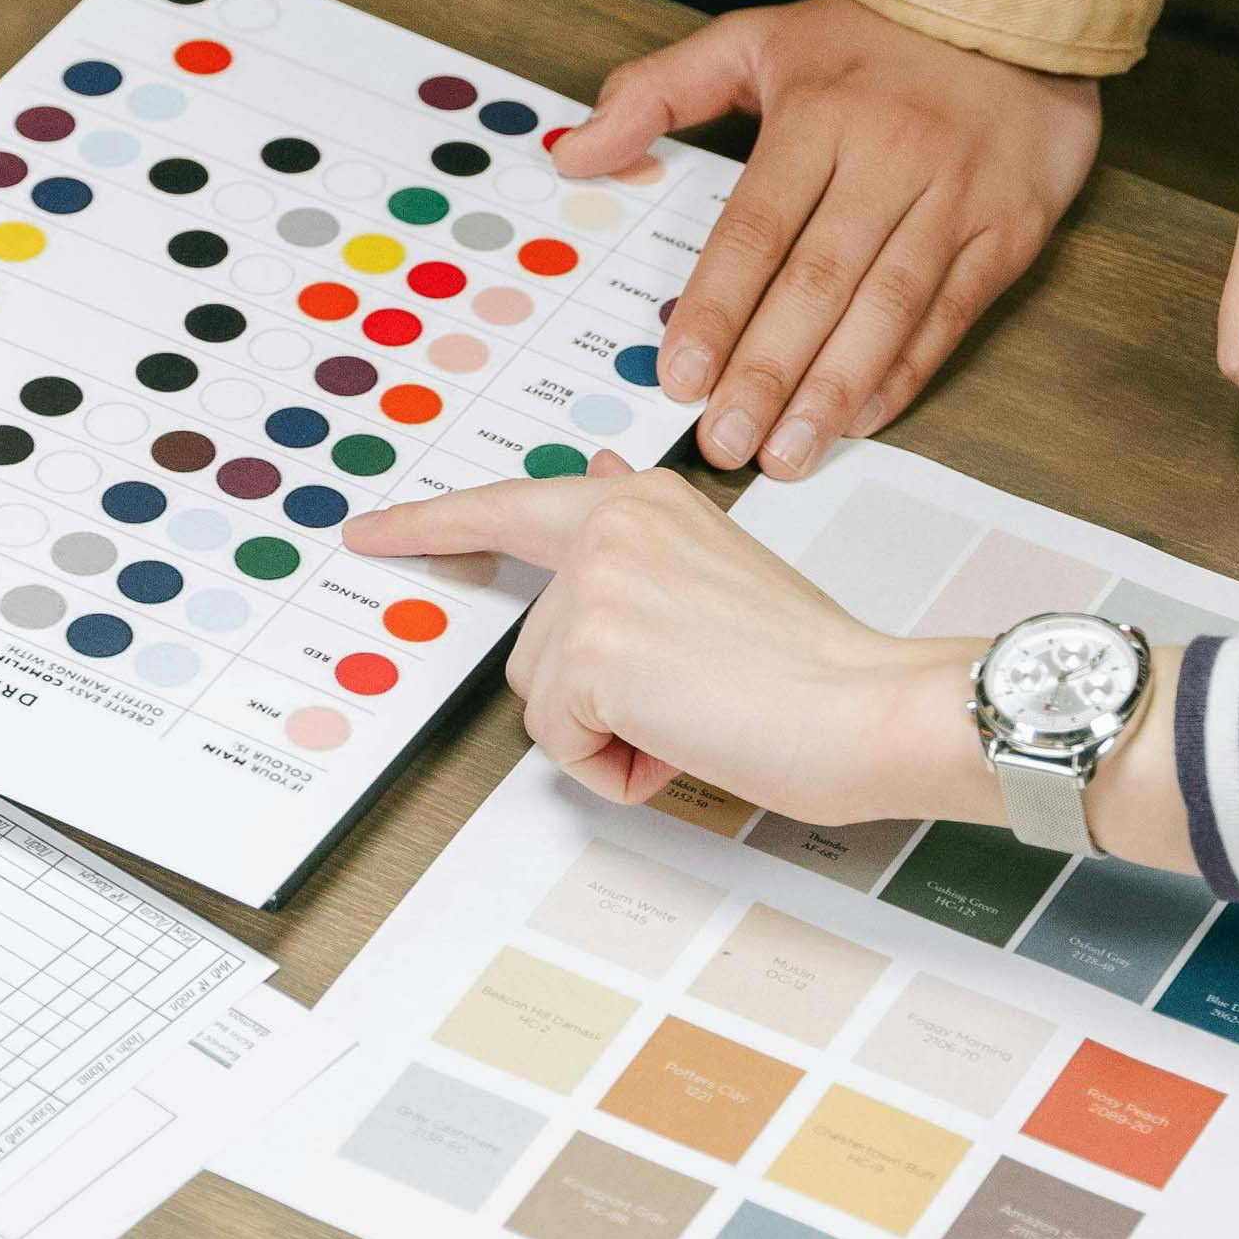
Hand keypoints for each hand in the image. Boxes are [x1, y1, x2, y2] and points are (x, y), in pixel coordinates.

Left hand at [347, 462, 984, 821]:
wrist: (867, 706)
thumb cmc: (817, 662)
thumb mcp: (720, 571)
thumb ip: (645, 535)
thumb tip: (595, 471)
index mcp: (645, 501)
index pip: (514, 504)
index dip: (433, 526)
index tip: (370, 532)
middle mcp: (612, 527)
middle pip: (535, 644)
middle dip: (594, 697)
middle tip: (692, 700)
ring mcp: (595, 588)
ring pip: (544, 699)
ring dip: (610, 732)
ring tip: (699, 715)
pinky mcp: (588, 655)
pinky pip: (562, 744)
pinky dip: (618, 767)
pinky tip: (687, 740)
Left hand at [554, 0, 1098, 478]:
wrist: (1010, 7)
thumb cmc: (874, 39)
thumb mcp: (756, 38)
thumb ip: (658, 91)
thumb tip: (574, 152)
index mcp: (821, 115)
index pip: (756, 228)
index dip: (717, 309)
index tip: (680, 377)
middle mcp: (891, 158)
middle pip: (819, 281)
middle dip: (767, 371)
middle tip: (724, 441)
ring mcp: (956, 197)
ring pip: (887, 308)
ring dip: (834, 390)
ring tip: (788, 454)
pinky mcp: (1008, 229)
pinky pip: (951, 313)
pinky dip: (907, 371)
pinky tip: (864, 418)